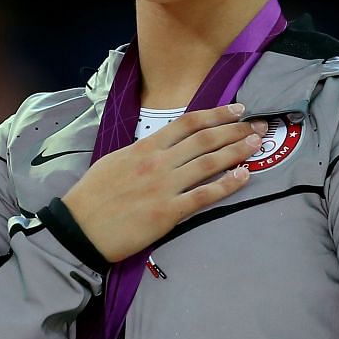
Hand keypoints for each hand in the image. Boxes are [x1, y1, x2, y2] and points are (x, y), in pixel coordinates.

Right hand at [60, 103, 268, 263]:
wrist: (79, 228)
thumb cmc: (93, 196)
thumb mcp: (115, 161)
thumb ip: (141, 152)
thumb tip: (162, 146)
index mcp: (144, 147)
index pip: (187, 123)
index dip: (216, 114)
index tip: (237, 109)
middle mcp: (158, 162)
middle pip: (205, 139)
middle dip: (235, 129)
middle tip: (259, 125)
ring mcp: (165, 186)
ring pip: (209, 163)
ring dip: (237, 151)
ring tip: (257, 144)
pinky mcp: (169, 212)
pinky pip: (205, 195)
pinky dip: (227, 184)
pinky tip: (244, 176)